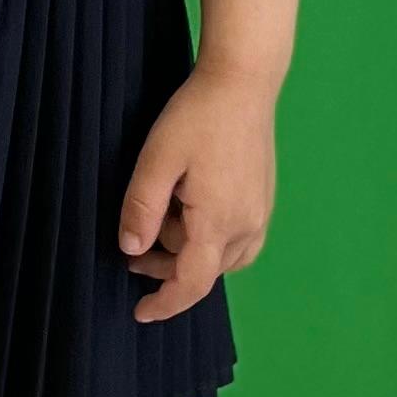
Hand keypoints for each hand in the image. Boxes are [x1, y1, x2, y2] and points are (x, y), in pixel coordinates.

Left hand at [116, 61, 274, 324]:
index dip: (165, 304)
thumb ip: (141, 208)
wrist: (243, 82)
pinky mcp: (264, 199)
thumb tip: (132, 251)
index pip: (192, 284)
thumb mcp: (157, 159)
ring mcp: (261, 213)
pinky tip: (190, 211)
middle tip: (133, 250)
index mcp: (218, 223)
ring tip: (161, 221)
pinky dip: (210, 239)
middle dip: (167, 269)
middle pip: (205, 271)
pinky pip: (238, 239)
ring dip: (188, 253)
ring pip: (223, 257)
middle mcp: (247, 226)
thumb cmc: (196, 117)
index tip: (141, 313)